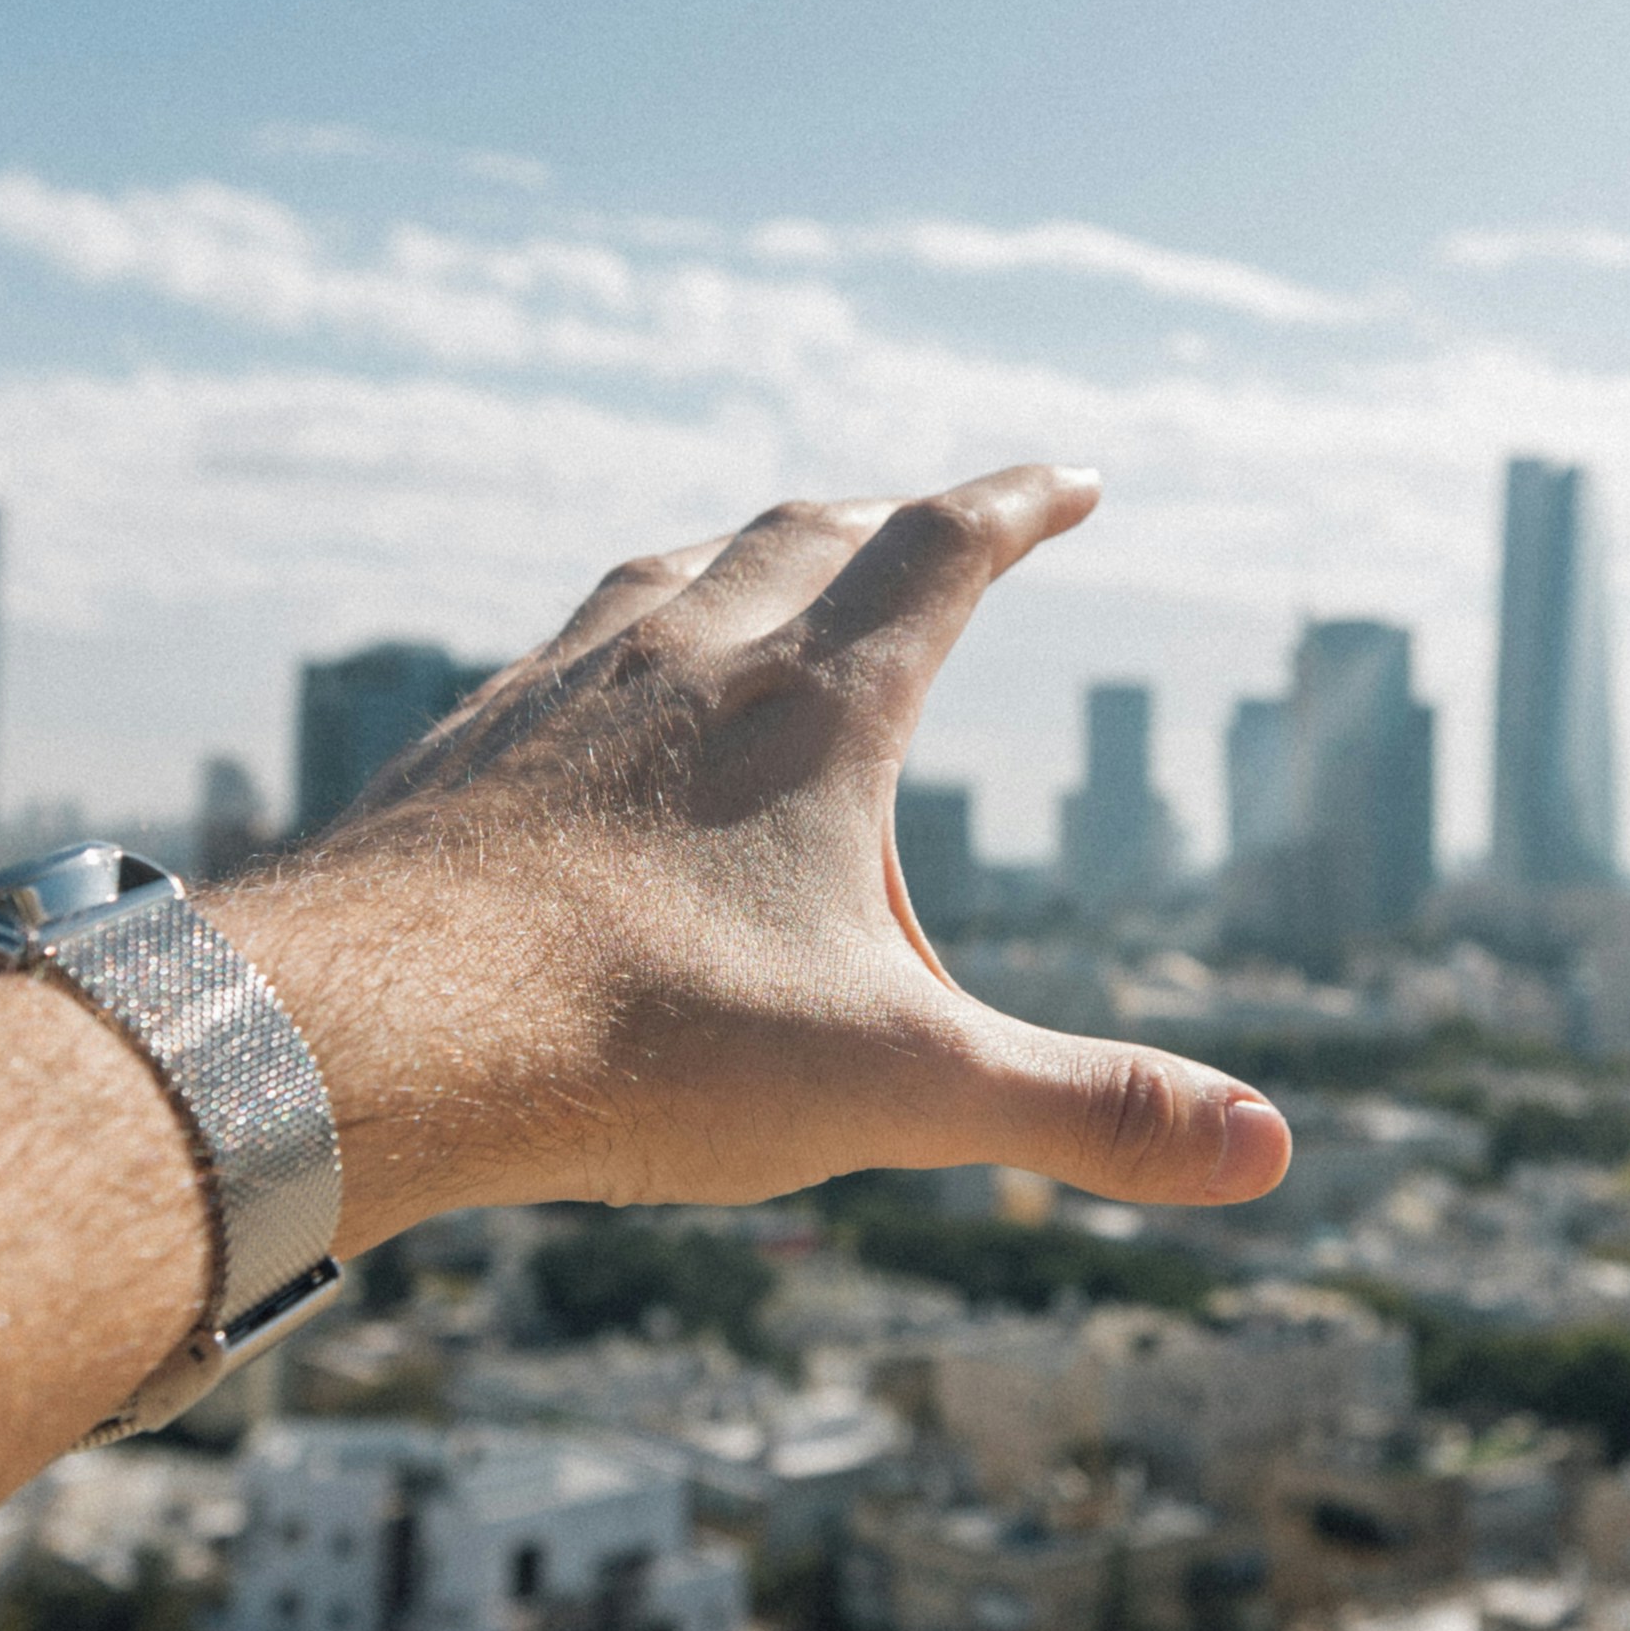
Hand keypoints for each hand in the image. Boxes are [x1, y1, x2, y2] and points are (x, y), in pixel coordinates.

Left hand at [211, 463, 1291, 1231]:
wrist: (361, 1030)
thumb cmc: (638, 1045)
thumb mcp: (899, 1089)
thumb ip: (1084, 1113)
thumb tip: (1269, 1152)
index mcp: (816, 705)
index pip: (945, 550)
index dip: (1021, 504)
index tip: (1071, 478)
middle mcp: (685, 658)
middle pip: (808, 535)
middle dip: (894, 523)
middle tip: (940, 529)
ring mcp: (556, 694)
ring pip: (669, 573)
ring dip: (744, 560)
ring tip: (769, 582)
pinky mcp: (455, 751)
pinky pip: (553, 659)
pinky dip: (612, 649)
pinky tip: (588, 706)